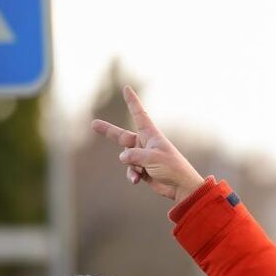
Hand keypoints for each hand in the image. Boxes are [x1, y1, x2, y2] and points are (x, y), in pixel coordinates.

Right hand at [92, 86, 204, 201]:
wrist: (181, 186)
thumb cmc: (171, 167)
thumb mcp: (152, 158)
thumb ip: (134, 156)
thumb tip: (122, 157)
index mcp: (151, 135)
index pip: (139, 115)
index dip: (132, 102)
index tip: (127, 88)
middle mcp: (146, 144)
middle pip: (122, 137)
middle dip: (108, 131)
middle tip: (93, 124)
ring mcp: (143, 157)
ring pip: (126, 158)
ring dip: (131, 166)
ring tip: (141, 171)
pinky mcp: (143, 170)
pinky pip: (130, 171)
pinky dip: (132, 175)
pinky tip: (137, 180)